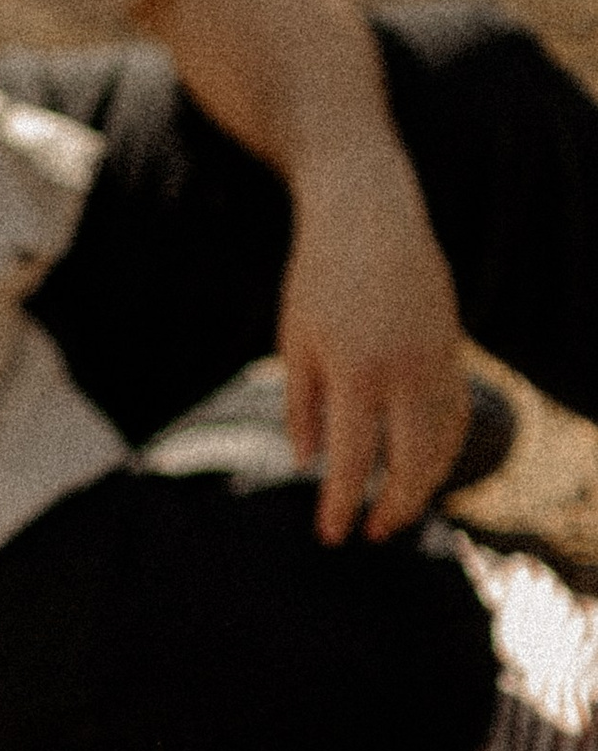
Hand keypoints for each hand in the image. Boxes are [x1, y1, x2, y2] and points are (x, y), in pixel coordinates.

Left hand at [277, 146, 470, 541]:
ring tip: (395, 510)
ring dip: (422, 485)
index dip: (341, 505)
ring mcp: (437, 363)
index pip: (353, 460)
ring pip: (442, 446)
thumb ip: (299, 404)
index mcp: (355, 371)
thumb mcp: (294, 337)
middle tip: (372, 533)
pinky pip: (456, 416)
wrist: (369, 213)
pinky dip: (444, 450)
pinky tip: (423, 467)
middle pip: (410, 465)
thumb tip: (305, 463)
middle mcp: (405, 373)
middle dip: (392, 508)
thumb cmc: (319, 276)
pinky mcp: (454, 351)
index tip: (331, 537)